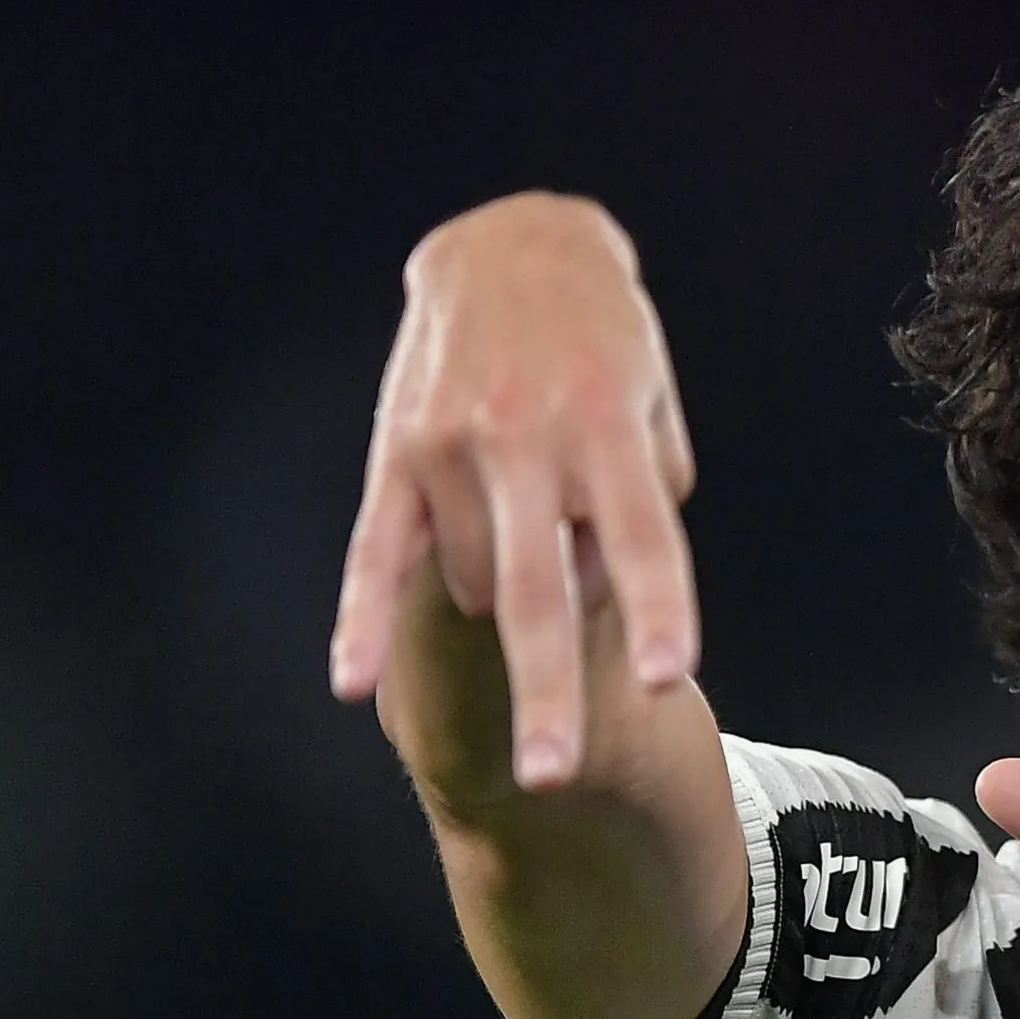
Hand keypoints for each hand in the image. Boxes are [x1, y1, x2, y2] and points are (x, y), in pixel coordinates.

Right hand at [327, 192, 699, 788]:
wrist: (509, 244)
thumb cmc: (604, 340)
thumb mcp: (653, 399)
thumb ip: (647, 495)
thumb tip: (612, 588)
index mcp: (608, 426)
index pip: (642, 538)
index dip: (657, 611)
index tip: (666, 680)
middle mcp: (529, 438)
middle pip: (543, 589)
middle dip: (547, 688)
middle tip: (553, 775)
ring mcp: (454, 446)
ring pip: (479, 583)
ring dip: (509, 602)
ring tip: (527, 530)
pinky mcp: (398, 453)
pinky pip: (376, 553)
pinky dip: (362, 619)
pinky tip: (353, 683)